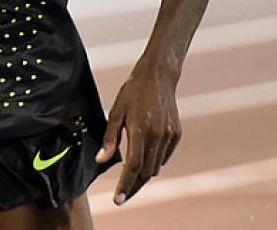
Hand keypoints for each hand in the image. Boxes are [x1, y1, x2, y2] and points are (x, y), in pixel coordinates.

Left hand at [95, 69, 181, 204]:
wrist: (158, 76)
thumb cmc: (132, 92)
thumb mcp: (116, 112)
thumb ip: (110, 138)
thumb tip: (101, 160)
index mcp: (140, 130)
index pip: (133, 167)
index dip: (125, 186)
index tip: (118, 199)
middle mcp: (157, 135)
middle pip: (145, 172)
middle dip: (133, 185)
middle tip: (122, 194)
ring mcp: (169, 135)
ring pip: (155, 166)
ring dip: (143, 174)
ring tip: (131, 176)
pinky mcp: (176, 134)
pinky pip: (164, 157)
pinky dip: (154, 161)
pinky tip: (144, 156)